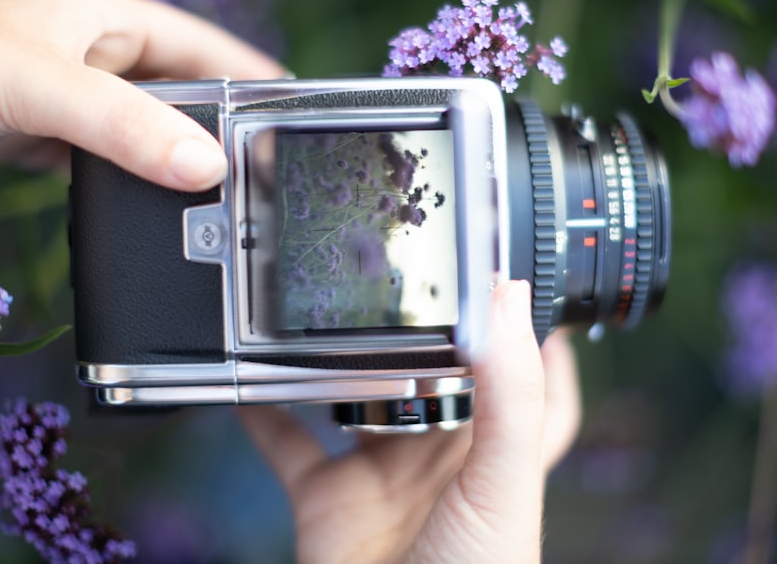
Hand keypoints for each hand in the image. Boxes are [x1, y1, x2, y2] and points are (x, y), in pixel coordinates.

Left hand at [0, 0, 283, 189]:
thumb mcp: (43, 87)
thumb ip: (124, 126)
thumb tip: (203, 169)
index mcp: (105, 20)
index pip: (201, 45)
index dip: (248, 75)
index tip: (293, 109)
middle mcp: (92, 56)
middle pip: (177, 94)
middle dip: (217, 129)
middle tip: (260, 171)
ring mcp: (67, 100)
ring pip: (141, 133)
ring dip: (171, 162)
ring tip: (218, 198)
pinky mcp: (40, 139)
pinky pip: (104, 162)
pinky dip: (129, 185)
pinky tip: (150, 207)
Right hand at [239, 281, 581, 563]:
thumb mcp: (502, 483)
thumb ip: (510, 391)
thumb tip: (510, 296)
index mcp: (495, 452)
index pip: (528, 383)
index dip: (528, 336)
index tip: (512, 281)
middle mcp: (442, 459)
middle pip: (433, 379)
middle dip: (418, 333)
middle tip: (397, 274)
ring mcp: (384, 479)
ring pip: (359, 401)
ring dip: (341, 364)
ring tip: (326, 309)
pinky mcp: (331, 502)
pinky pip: (290, 447)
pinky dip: (266, 416)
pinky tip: (248, 381)